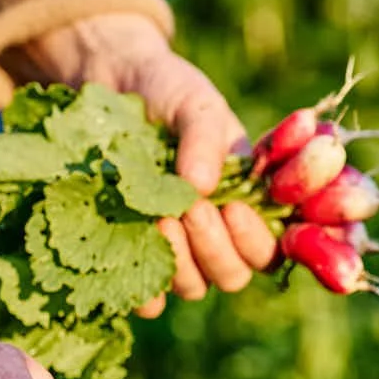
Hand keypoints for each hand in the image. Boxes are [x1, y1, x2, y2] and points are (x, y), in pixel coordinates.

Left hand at [17, 13, 277, 314]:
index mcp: (247, 200)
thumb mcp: (195, 104)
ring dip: (180, 261)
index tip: (231, 208)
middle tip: (191, 210)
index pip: (267, 247)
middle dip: (215, 249)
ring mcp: (177, 248)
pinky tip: (126, 256)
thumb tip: (200, 187)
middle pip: (232, 275)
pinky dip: (141, 289)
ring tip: (157, 217)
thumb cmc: (166, 90)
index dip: (254, 240)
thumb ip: (205, 139)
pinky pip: (146, 296)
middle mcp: (217, 233)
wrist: (111, 82)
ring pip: (193, 287)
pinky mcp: (134, 255)